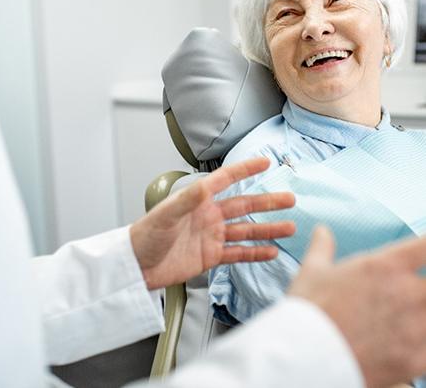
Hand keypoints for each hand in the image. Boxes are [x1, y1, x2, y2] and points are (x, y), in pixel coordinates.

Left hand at [130, 157, 294, 289]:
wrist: (136, 266)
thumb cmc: (145, 236)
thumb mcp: (165, 215)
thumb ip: (186, 200)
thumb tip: (204, 185)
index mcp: (198, 200)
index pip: (226, 180)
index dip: (245, 170)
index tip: (265, 162)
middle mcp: (208, 215)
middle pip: (244, 206)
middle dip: (267, 203)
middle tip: (290, 199)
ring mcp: (211, 236)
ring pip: (246, 230)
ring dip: (267, 229)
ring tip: (289, 227)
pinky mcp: (210, 256)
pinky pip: (238, 254)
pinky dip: (255, 253)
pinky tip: (271, 252)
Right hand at [289, 227, 425, 387]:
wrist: (305, 356)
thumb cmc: (309, 310)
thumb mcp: (312, 270)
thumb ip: (323, 247)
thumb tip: (322, 230)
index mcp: (383, 266)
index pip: (425, 246)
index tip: (423, 253)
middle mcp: (405, 292)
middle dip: (422, 290)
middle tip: (405, 298)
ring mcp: (414, 326)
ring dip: (421, 316)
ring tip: (403, 320)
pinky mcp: (416, 359)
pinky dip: (421, 345)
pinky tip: (405, 345)